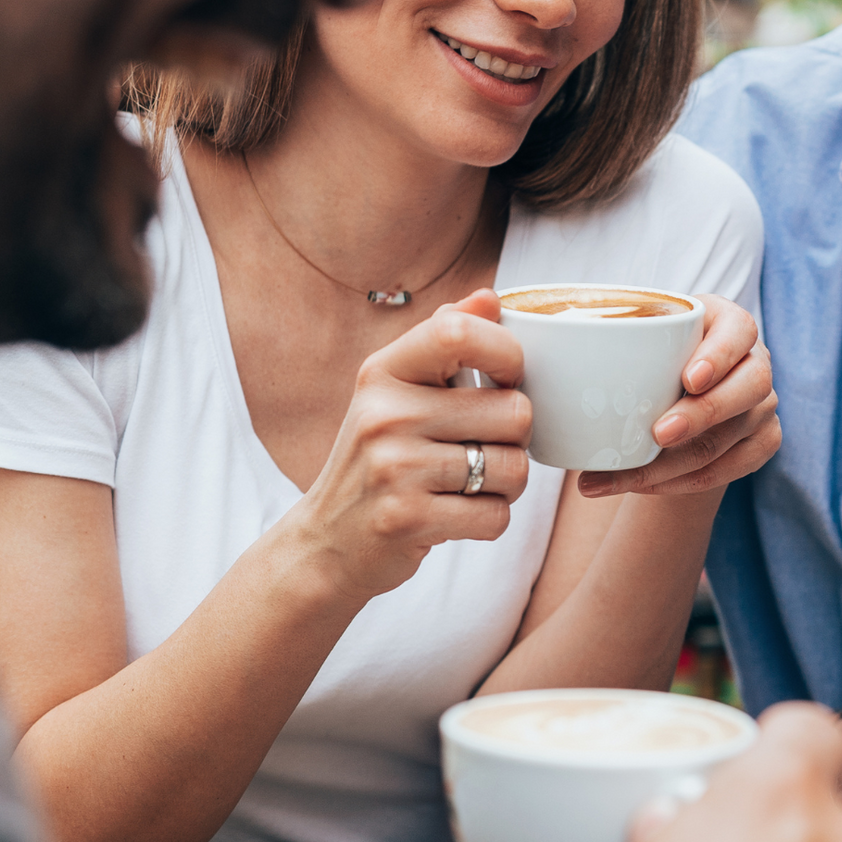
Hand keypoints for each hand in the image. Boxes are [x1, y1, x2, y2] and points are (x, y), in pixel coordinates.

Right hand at [284, 287, 528, 601]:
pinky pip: (497, 516)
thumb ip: (443, 342)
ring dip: (506, 485)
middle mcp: (384, 414)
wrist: (326, 544)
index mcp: (383, 373)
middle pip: (515, 412)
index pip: (458, 333)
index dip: (508, 354)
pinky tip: (454, 516)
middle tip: (482, 450)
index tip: (509, 378)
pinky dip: (488, 521)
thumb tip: (490, 297)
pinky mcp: (407, 519)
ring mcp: (393, 468)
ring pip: (514, 468)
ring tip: (466, 486)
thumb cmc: (380, 461)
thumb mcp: (396, 394)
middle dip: (515, 439)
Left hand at [577, 296, 779, 498]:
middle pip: (749, 388)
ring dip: (678, 463)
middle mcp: (756, 363)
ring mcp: (765, 406)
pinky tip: (642, 486)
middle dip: (702, 415)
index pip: (740, 331)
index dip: (719, 356)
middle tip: (658, 433)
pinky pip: (730, 471)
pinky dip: (683, 484)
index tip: (688, 378)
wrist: (675, 391)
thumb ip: (607, 325)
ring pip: (732, 438)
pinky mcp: (762, 442)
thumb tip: (537, 328)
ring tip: (626, 476)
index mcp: (730, 324)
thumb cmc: (650, 354)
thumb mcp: (637, 330)